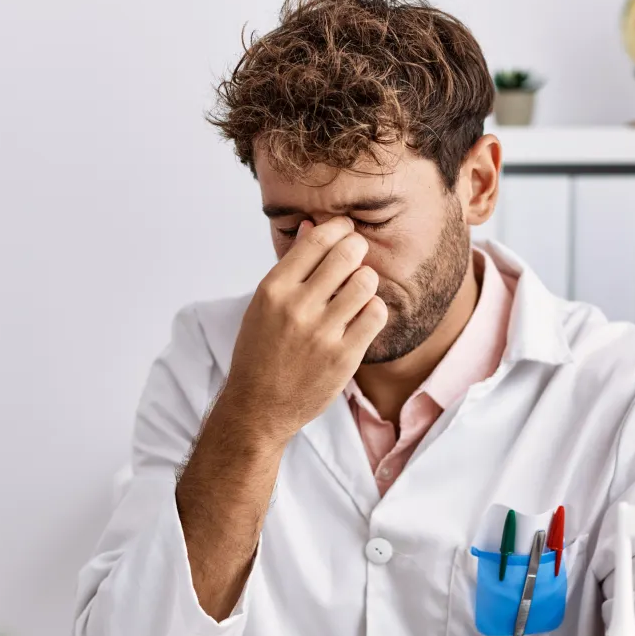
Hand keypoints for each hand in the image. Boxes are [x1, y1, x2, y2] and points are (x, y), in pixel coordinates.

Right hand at [218, 218, 387, 448]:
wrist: (258, 407)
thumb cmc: (260, 353)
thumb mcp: (263, 305)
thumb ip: (290, 267)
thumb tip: (311, 227)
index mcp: (273, 290)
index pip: (317, 239)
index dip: (339, 228)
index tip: (346, 231)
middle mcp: (296, 307)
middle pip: (347, 254)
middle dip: (357, 250)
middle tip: (357, 257)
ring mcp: (321, 333)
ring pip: (366, 282)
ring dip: (366, 281)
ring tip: (358, 291)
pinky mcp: (344, 356)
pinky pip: (376, 314)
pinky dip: (373, 310)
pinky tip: (362, 316)